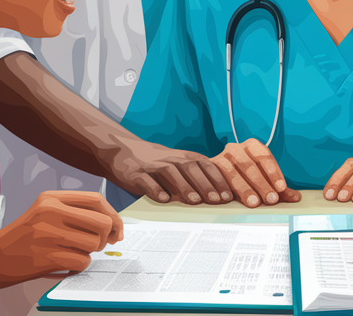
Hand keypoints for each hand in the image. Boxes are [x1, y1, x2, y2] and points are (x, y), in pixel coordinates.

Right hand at [0, 190, 123, 284]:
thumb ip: (73, 213)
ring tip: (72, 253)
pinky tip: (65, 264)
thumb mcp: (43, 213)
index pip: (96, 200)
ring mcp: (47, 234)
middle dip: (104, 237)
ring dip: (88, 253)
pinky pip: (81, 262)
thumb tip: (110, 224)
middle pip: (101, 222)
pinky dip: (78, 266)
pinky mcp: (45, 256)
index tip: (116, 229)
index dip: (112, 215)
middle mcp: (50, 212)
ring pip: (93, 244)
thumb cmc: (20, 239)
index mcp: (51, 198)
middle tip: (97, 245)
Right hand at [106, 140, 231, 204]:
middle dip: (205, 184)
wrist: (124, 151)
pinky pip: (147, 181)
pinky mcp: (136, 173)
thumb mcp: (179, 165)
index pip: (206, 166)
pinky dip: (156, 189)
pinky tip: (164, 199)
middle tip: (216, 200)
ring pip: (171, 173)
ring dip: (184, 186)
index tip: (228, 196)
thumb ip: (196, 177)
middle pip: (191, 169)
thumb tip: (219, 199)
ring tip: (195, 201)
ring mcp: (153, 165)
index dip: (218, 180)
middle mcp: (171, 159)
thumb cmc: (159, 164)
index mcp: (185, 157)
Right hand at [211, 138, 302, 207]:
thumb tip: (296, 197)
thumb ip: (278, 188)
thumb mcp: (262, 180)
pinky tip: (229, 199)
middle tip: (271, 199)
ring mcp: (221, 156)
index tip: (281, 188)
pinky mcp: (209, 168)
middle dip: (262, 184)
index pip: (264, 156)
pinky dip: (224, 189)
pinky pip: (217, 178)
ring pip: (233, 172)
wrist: (216, 173)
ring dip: (244, 189)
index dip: (273, 172)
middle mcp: (236, 148)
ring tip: (254, 202)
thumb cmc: (244, 175)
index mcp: (252, 146)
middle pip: (250, 165)